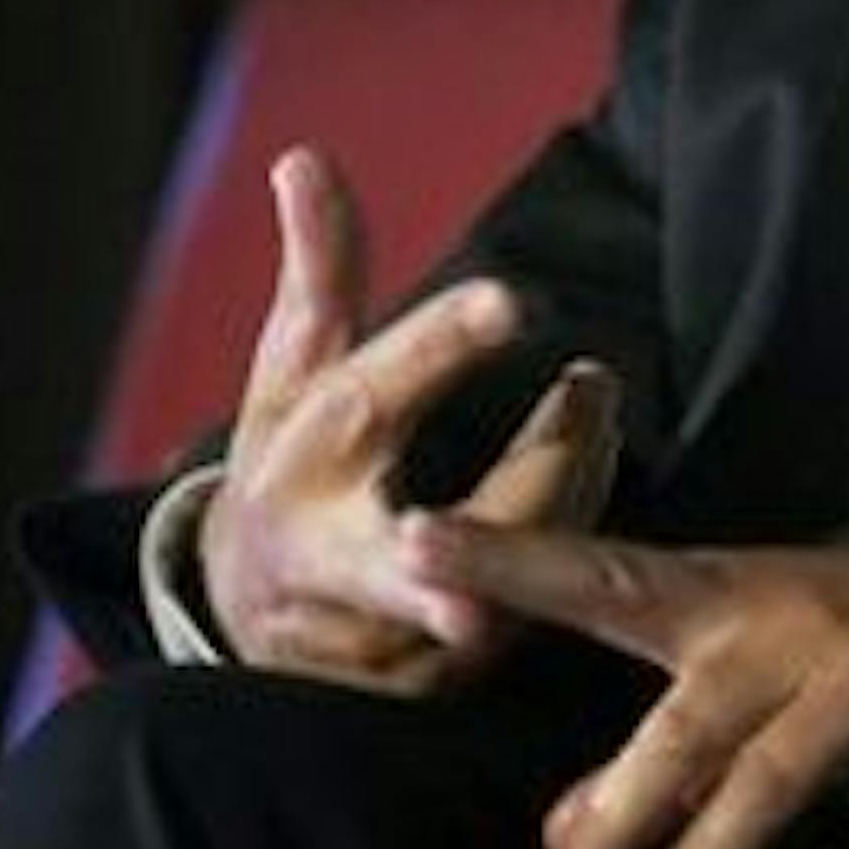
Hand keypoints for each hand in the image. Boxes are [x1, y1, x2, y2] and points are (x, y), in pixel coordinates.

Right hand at [199, 144, 621, 692]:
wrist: (253, 608)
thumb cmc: (296, 459)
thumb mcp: (296, 366)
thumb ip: (320, 266)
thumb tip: (303, 155)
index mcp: (310, 455)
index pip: (379, 389)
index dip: (444, 342)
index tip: (513, 298)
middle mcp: (336, 554)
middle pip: (427, 534)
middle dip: (490, 512)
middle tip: (579, 443)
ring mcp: (381, 636)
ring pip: (514, 568)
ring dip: (574, 477)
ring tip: (596, 397)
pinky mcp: (425, 693)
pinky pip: (533, 618)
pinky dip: (573, 545)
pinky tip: (590, 478)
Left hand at [394, 521, 848, 848]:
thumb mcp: (768, 704)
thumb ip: (666, 765)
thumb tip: (563, 837)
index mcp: (713, 589)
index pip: (590, 560)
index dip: (502, 548)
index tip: (409, 535)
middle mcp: (745, 600)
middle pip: (614, 584)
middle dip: (518, 574)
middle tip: (419, 581)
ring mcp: (808, 641)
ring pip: (689, 719)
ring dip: (619, 805)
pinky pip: (778, 772)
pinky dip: (720, 836)